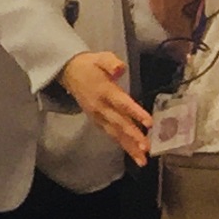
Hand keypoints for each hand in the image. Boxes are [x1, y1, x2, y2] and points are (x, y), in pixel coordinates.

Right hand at [60, 50, 152, 165]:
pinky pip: (111, 134)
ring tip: (142, 160)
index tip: (149, 123)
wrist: (69, 72)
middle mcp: (100, 107)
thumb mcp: (101, 57)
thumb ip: (111, 63)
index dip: (135, 113)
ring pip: (115, 133)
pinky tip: (132, 153)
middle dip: (133, 137)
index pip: (122, 104)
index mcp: (104, 91)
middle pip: (119, 124)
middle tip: (146, 149)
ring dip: (128, 147)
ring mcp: (97, 116)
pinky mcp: (97, 120)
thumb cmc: (90, 64)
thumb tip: (120, 69)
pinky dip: (122, 144)